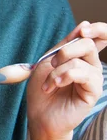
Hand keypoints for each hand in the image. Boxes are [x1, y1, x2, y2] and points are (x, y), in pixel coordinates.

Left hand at [27, 21, 105, 139]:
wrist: (40, 115)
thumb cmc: (42, 89)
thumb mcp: (49, 60)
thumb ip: (65, 43)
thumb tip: (84, 24)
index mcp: (82, 56)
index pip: (100, 36)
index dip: (98, 29)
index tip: (83, 30)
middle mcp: (91, 65)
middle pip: (88, 42)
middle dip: (66, 50)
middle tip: (52, 63)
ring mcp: (94, 78)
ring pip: (80, 59)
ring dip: (58, 69)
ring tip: (50, 83)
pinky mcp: (93, 91)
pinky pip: (82, 74)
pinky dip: (63, 76)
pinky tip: (55, 85)